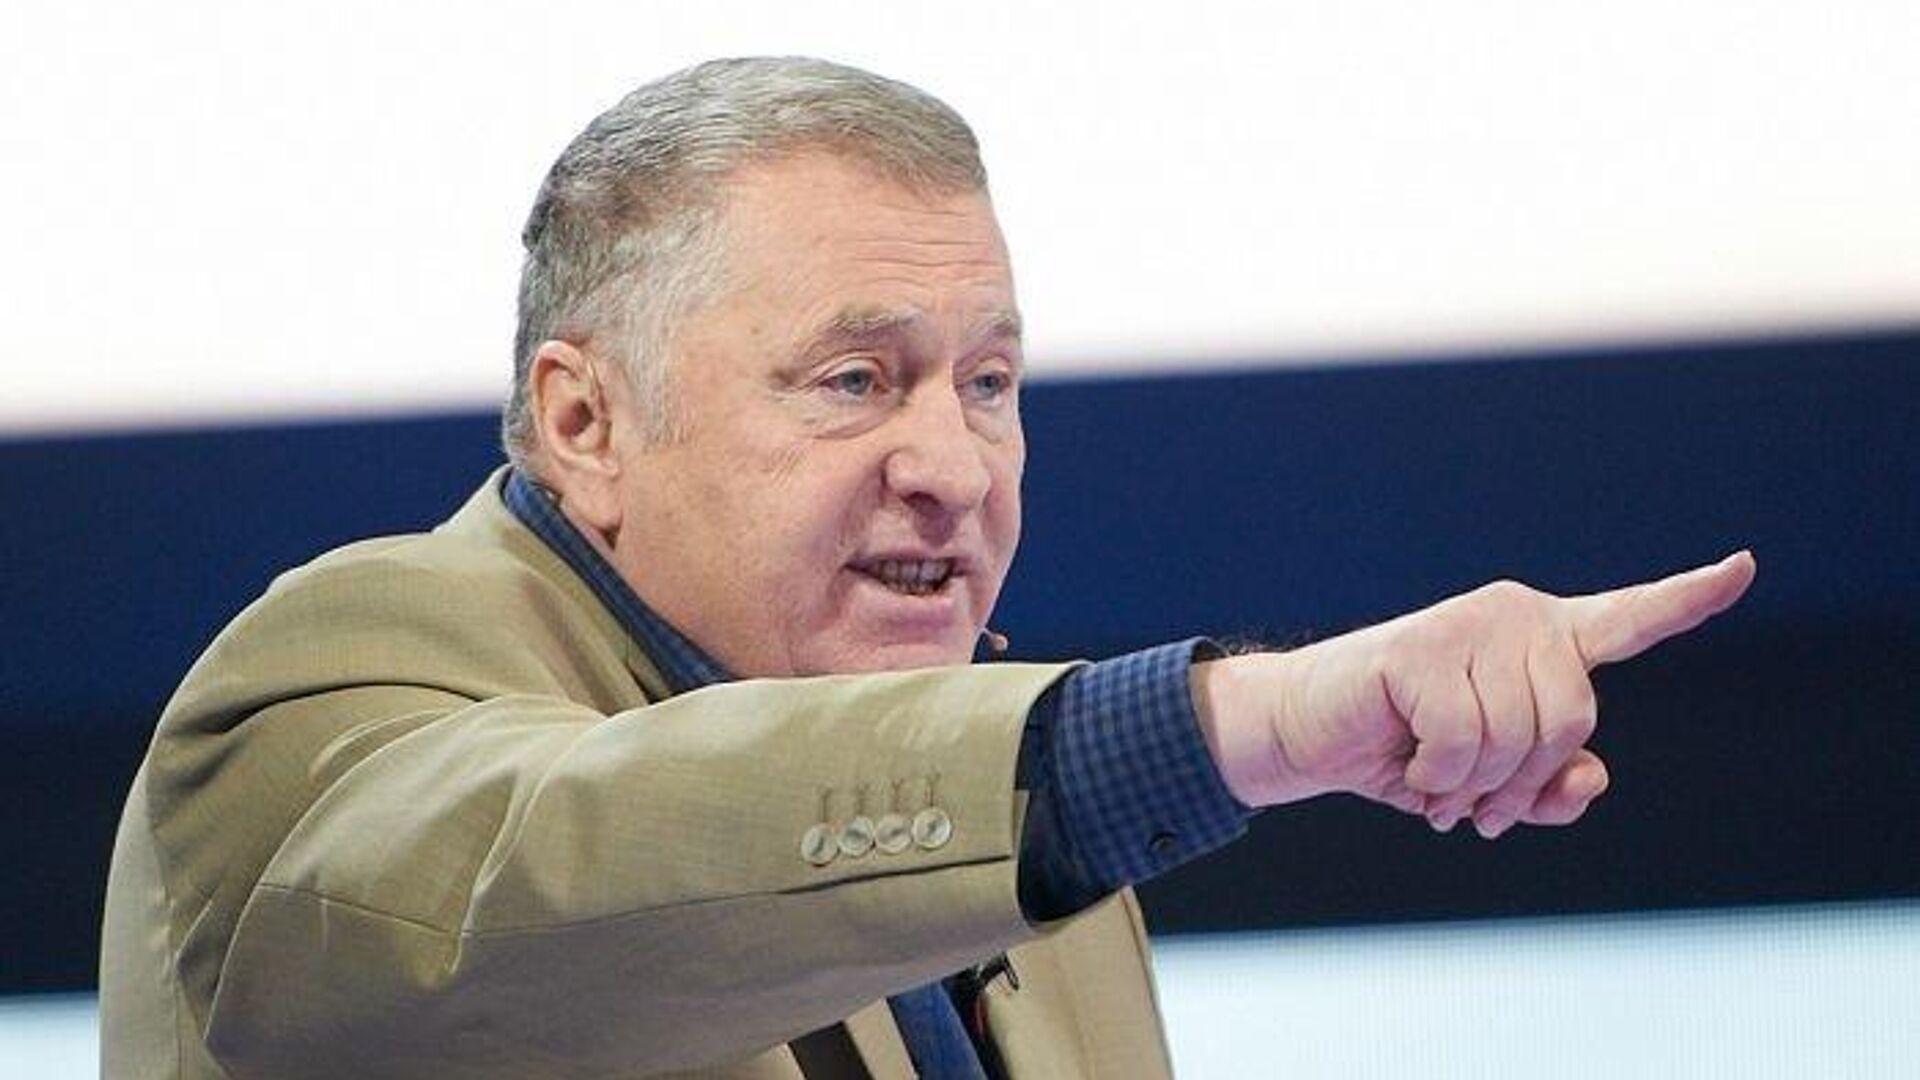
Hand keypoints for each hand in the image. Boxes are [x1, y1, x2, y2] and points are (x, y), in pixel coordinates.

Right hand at [1192, 551, 1755, 837]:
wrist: (1310, 735)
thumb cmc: (1408, 753)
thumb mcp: (1492, 789)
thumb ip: (1552, 790)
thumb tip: (1591, 775)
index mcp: (1545, 642)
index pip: (1630, 618)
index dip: (1691, 597)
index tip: (1745, 568)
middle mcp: (1516, 618)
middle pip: (1572, 718)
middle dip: (1522, 780)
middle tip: (1477, 807)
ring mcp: (1468, 625)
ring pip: (1516, 737)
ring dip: (1474, 788)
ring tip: (1438, 785)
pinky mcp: (1421, 648)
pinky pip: (1464, 741)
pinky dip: (1438, 778)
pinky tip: (1410, 764)